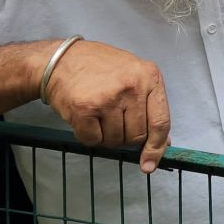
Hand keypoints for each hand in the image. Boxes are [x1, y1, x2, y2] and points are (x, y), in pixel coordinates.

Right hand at [43, 40, 170, 172]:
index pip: (161, 122)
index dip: (156, 147)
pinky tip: (85, 118)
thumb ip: (150, 105)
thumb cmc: (99, 68)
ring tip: (98, 114)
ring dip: (105, 136)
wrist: (61, 60)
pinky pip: (93, 141)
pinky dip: (88, 136)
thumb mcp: (133, 75)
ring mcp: (108, 97)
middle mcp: (132, 86)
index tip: (149, 163)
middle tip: (112, 119)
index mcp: (149, 76)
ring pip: (115, 141)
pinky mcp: (85, 108)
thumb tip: (162, 141)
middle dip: (124, 137)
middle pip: (137, 136)